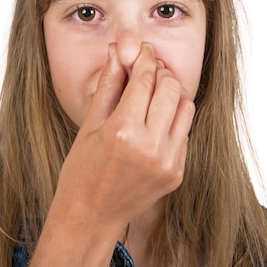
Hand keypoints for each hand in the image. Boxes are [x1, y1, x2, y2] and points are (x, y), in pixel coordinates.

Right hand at [55, 41, 195, 229]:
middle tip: (147, 69)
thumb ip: (108, 86)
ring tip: (152, 94)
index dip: (144, 58)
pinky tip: (153, 121)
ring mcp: (168, 162)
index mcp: (122, 132)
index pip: (144, 79)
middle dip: (160, 72)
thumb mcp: (89, 125)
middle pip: (170, 88)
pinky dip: (172, 119)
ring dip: (171, 93)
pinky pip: (184, 132)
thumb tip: (117, 52)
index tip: (141, 50)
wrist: (91, 216)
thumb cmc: (81, 171)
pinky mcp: (177, 173)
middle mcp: (150, 146)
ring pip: (185, 107)